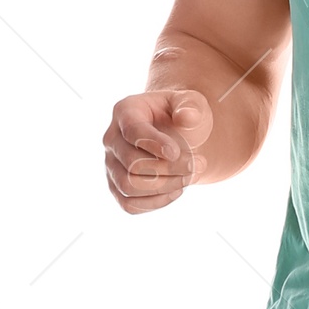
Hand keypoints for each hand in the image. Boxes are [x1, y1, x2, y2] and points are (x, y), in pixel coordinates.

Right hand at [103, 87, 212, 211]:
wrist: (177, 135)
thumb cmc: (181, 116)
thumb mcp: (191, 103)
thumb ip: (190, 106)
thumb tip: (187, 117)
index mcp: (125, 111)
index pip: (132, 131)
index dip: (154, 144)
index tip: (176, 152)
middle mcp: (112, 139)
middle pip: (132, 163)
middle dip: (169, 168)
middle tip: (198, 164)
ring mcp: (111, 165)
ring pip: (128, 186)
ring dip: (164, 187)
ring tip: (189, 177)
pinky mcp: (117, 187)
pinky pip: (129, 204)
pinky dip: (156, 202)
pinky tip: (176, 190)